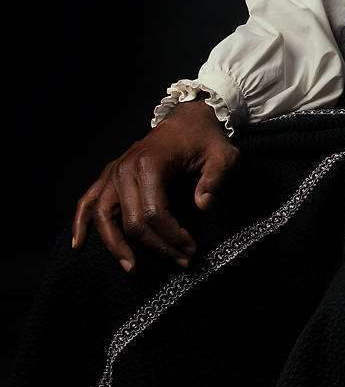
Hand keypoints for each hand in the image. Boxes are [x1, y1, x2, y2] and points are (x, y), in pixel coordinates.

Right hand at [71, 98, 239, 271]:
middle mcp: (125, 168)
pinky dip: (80, 222)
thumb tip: (204, 206)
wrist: (189, 119)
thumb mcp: (223, 156)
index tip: (191, 249)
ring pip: (103, 216)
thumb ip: (216, 179)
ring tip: (131, 267)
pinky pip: (87, 200)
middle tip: (180, 261)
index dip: (172, 237)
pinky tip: (79, 244)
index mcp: (151, 164)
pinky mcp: (110, 175)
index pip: (154, 213)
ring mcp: (114, 172)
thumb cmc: (206, 139)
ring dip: (115, 245)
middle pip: (132, 221)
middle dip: (157, 247)